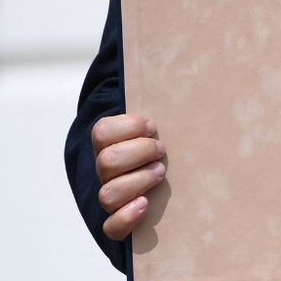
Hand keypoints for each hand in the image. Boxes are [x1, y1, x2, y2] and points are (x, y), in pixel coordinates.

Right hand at [92, 114, 166, 240]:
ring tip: (161, 173)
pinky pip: (111, 227)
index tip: (154, 126)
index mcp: (110, 145)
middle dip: (139, 153)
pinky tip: (144, 205)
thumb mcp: (166, 125)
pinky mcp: (119, 223)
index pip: (102, 132)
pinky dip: (126, 217)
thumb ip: (164, 107)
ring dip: (138, 181)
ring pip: (109, 193)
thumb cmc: (170, 148)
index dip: (128, 127)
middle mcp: (105, 172)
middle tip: (162, 151)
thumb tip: (178, 53)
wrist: (175, 188)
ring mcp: (111, 197)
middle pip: (107, 162)